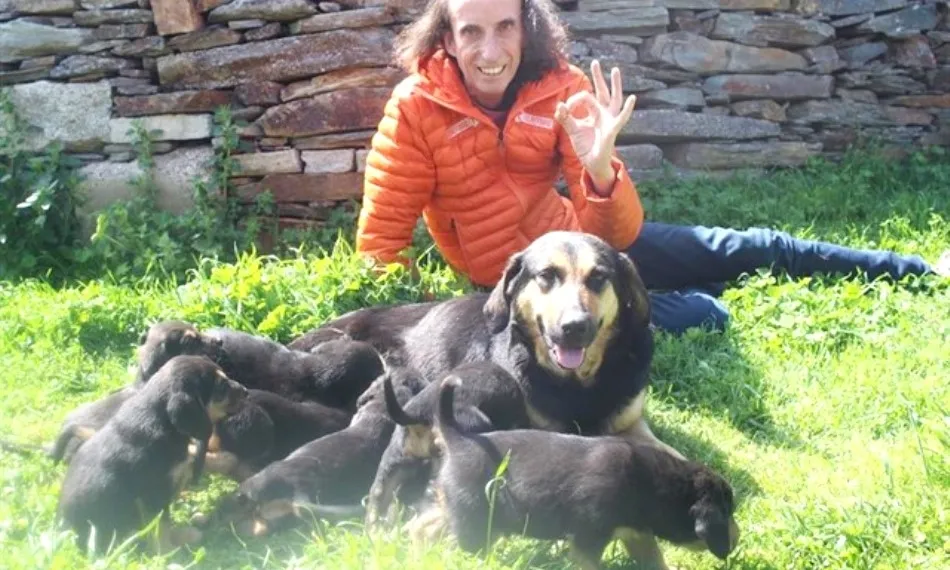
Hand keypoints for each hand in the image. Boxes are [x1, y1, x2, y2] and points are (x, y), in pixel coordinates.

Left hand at [554, 59, 636, 193]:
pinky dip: (628, 109)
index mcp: (594, 112)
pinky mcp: (613, 130)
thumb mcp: (572, 129)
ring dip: (615, 85)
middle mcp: (604, 113)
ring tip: (615, 70)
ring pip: (615, 99)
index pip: (585, 97)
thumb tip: (559, 106)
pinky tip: (632, 98)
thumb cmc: (585, 145)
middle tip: (595, 62)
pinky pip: (622, 118)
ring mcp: (610, 120)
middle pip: (603, 91)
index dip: (574, 100)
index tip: (564, 108)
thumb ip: (565, 117)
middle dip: (599, 77)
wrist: (591, 163)